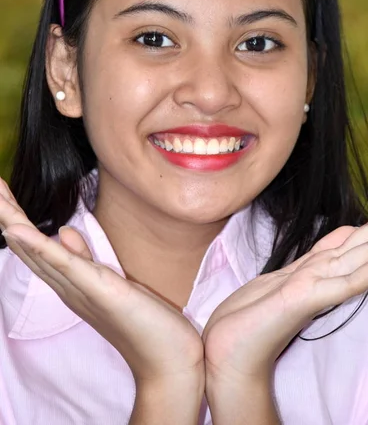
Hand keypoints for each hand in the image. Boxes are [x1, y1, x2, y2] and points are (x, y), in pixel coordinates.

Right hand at [0, 178, 203, 383]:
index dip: (17, 220)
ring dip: (14, 223)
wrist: (166, 361)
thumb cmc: (143, 322)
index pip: (37, 247)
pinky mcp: (98, 290)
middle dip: (8, 216)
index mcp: (72, 282)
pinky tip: (17, 230)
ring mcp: (80, 289)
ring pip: (39, 252)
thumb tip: (63, 231)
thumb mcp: (112, 282)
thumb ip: (85, 258)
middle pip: (30, 247)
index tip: (3, 193)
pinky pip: (63, 265)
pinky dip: (39, 246)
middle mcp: (68, 287)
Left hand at [202, 181, 367, 382]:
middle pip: (365, 239)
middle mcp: (323, 275)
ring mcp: (318, 286)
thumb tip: (337, 239)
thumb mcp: (282, 276)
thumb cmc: (249, 317)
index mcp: (317, 268)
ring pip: (363, 253)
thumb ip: (313, 260)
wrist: (227, 352)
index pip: (355, 236)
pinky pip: (348, 282)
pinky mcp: (307, 300)